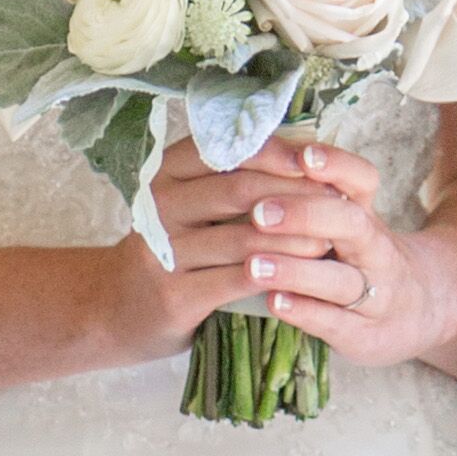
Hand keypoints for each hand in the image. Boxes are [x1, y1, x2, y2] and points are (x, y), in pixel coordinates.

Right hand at [136, 136, 324, 347]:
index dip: (278, 152)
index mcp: (168, 171)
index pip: (228, 149)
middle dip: (296, 195)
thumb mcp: (190, 201)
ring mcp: (164, 251)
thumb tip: (306, 152)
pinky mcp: (175, 294)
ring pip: (244, 238)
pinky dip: (277, 276)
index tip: (317, 161)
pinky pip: (237, 281)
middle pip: (240, 189)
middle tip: (338, 205)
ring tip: (330, 241)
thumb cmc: (175, 247)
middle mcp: (161, 205)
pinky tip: (303, 277)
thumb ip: (233, 176)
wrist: (119, 306)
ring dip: (295, 239)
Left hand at [237, 140, 456, 373]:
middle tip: (259, 212)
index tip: (303, 155)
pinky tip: (275, 302)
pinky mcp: (365, 335)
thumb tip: (251, 158)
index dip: (336, 165)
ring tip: (254, 264)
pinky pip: (335, 323)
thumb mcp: (348, 222)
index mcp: (367, 215)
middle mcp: (376, 250)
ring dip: (296, 271)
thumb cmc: (362, 258)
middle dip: (306, 215)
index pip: (362, 180)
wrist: (423, 309)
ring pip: (341, 280)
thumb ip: (309, 196)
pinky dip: (305, 312)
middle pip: (351, 224)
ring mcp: (375, 295)